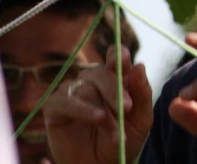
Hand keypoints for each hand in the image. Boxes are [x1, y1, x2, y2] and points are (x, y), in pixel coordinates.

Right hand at [43, 46, 153, 163]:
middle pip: (101, 73)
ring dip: (104, 112)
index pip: (115, 58)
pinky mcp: (54, 106)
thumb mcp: (141, 119)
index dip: (118, 55)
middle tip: (127, 108)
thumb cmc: (123, 140)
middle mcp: (92, 81)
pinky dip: (83, 110)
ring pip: (87, 90)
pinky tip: (98, 118)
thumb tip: (139, 65)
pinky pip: (66, 102)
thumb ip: (142, 93)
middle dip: (115, 90)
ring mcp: (72, 92)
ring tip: (116, 133)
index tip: (123, 58)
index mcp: (115, 79)